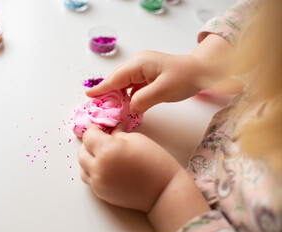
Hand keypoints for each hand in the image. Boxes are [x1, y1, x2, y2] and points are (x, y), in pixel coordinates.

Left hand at [78, 124, 180, 211]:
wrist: (163, 190)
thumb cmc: (155, 162)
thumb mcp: (136, 139)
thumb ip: (117, 134)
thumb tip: (110, 130)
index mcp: (107, 150)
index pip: (89, 136)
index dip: (93, 129)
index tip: (98, 128)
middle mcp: (99, 168)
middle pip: (81, 152)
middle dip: (89, 144)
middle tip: (100, 140)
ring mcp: (98, 183)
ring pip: (82, 167)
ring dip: (88, 158)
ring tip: (102, 154)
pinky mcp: (101, 193)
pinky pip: (89, 179)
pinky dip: (93, 171)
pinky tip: (105, 167)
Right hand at [86, 34, 232, 113]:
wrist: (201, 72)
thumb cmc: (184, 78)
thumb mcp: (163, 91)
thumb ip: (142, 100)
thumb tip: (130, 108)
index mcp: (139, 64)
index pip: (115, 78)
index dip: (102, 88)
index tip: (89, 96)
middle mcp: (138, 64)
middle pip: (117, 80)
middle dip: (108, 93)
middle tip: (99, 108)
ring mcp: (142, 69)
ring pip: (124, 83)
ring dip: (118, 96)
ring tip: (110, 109)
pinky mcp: (147, 76)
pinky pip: (132, 86)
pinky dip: (128, 96)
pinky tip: (127, 105)